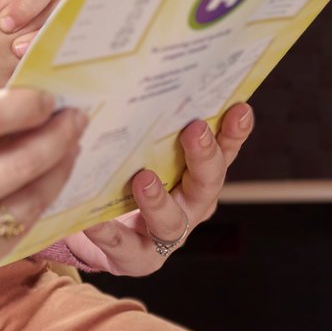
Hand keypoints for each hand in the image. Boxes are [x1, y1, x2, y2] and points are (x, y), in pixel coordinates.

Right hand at [0, 89, 83, 310]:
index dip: (24, 104)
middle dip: (56, 135)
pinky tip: (42, 183)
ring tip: (69, 148)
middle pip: (18, 162)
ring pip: (28, 203)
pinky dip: (35, 204)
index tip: (44, 97)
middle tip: (76, 118)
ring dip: (57, 171)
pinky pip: (15, 233)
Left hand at [62, 104, 252, 277]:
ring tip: (143, 178)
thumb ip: (145, 121)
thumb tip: (134, 72)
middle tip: (195, 130)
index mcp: (196, 177)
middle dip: (204, 157)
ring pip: (171, 222)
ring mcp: (163, 236)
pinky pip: (122, 245)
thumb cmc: (122, 179)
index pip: (223, 152)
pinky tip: (93, 219)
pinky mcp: (133, 258)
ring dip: (159, 200)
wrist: (95, 233)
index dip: (233, 133)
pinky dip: (107, 231)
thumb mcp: (137, 148)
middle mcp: (188, 206)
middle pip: (207, 184)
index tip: (239, 108)